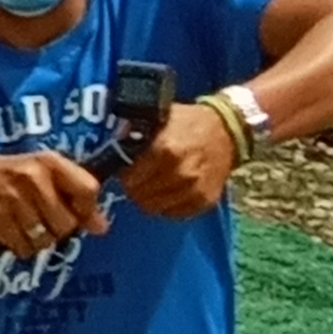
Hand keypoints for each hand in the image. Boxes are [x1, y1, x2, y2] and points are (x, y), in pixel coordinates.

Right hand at [0, 149, 106, 258]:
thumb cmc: (13, 178)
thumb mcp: (45, 178)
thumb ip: (76, 198)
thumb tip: (102, 227)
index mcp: (49, 162)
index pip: (88, 189)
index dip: (86, 209)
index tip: (74, 212)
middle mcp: (32, 175)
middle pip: (66, 224)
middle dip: (57, 229)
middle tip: (42, 220)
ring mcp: (11, 196)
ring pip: (44, 239)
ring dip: (36, 240)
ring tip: (24, 225)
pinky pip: (22, 246)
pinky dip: (20, 246)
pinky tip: (10, 231)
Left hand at [117, 102, 240, 220]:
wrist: (227, 131)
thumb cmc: (187, 122)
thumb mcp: (159, 119)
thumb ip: (134, 134)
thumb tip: (104, 144)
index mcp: (165, 149)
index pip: (128, 177)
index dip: (122, 173)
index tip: (123, 169)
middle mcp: (180, 172)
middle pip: (138, 195)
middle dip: (133, 187)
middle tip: (137, 177)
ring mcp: (194, 189)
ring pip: (154, 208)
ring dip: (148, 197)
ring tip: (152, 183)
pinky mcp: (204, 201)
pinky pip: (173, 214)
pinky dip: (167, 205)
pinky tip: (169, 190)